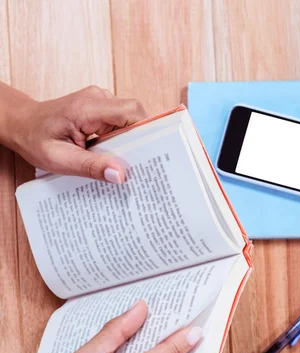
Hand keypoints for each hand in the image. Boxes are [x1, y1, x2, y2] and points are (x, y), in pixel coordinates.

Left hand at [0, 83, 145, 182]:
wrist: (21, 124)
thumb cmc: (36, 140)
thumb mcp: (60, 159)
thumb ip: (90, 167)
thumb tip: (120, 175)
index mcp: (88, 108)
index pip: (131, 111)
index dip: (144, 131)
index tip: (148, 154)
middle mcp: (97, 99)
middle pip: (134, 116)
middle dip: (137, 141)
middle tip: (135, 167)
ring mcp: (99, 102)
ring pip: (129, 121)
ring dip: (127, 143)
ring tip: (118, 164)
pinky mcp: (100, 110)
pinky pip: (119, 124)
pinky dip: (119, 141)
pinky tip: (110, 157)